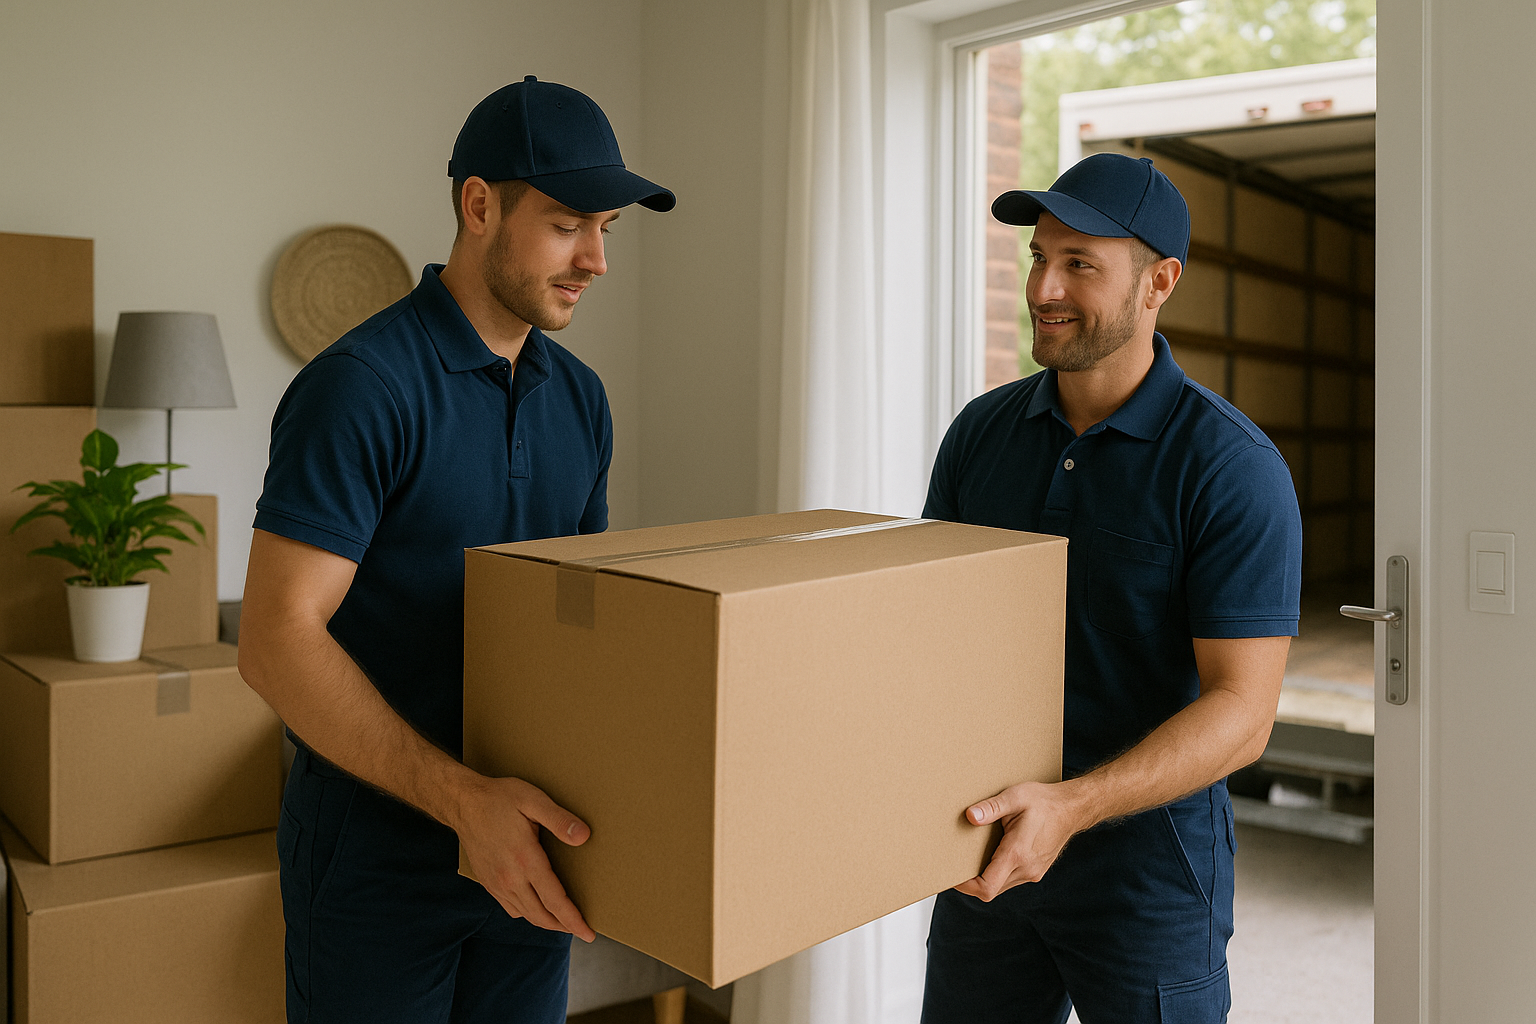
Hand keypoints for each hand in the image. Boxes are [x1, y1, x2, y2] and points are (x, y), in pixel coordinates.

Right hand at [453, 775, 595, 941]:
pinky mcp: (488, 883)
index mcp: (526, 860)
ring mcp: (497, 884)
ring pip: (526, 914)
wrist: (463, 803)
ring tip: (564, 923)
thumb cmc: (499, 798)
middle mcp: (510, 878)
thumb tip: (583, 836)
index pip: (555, 901)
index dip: (573, 920)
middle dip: (564, 927)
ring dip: (546, 922)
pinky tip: (537, 908)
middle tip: (582, 931)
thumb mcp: (533, 800)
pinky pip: (511, 908)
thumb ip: (559, 819)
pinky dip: (528, 914)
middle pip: (541, 915)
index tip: (589, 934)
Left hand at [954, 780, 1088, 901]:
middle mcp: (1026, 868)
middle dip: (971, 881)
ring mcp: (1033, 872)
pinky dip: (997, 873)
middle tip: (955, 863)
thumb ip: (992, 807)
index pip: (987, 887)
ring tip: (972, 856)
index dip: (966, 887)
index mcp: (1018, 853)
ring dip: (985, 877)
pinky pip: (1010, 880)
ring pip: (1000, 886)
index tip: (952, 875)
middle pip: (991, 889)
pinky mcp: (1036, 871)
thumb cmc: (1044, 801)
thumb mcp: (1015, 796)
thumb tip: (970, 816)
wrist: (1072, 809)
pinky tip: (992, 854)